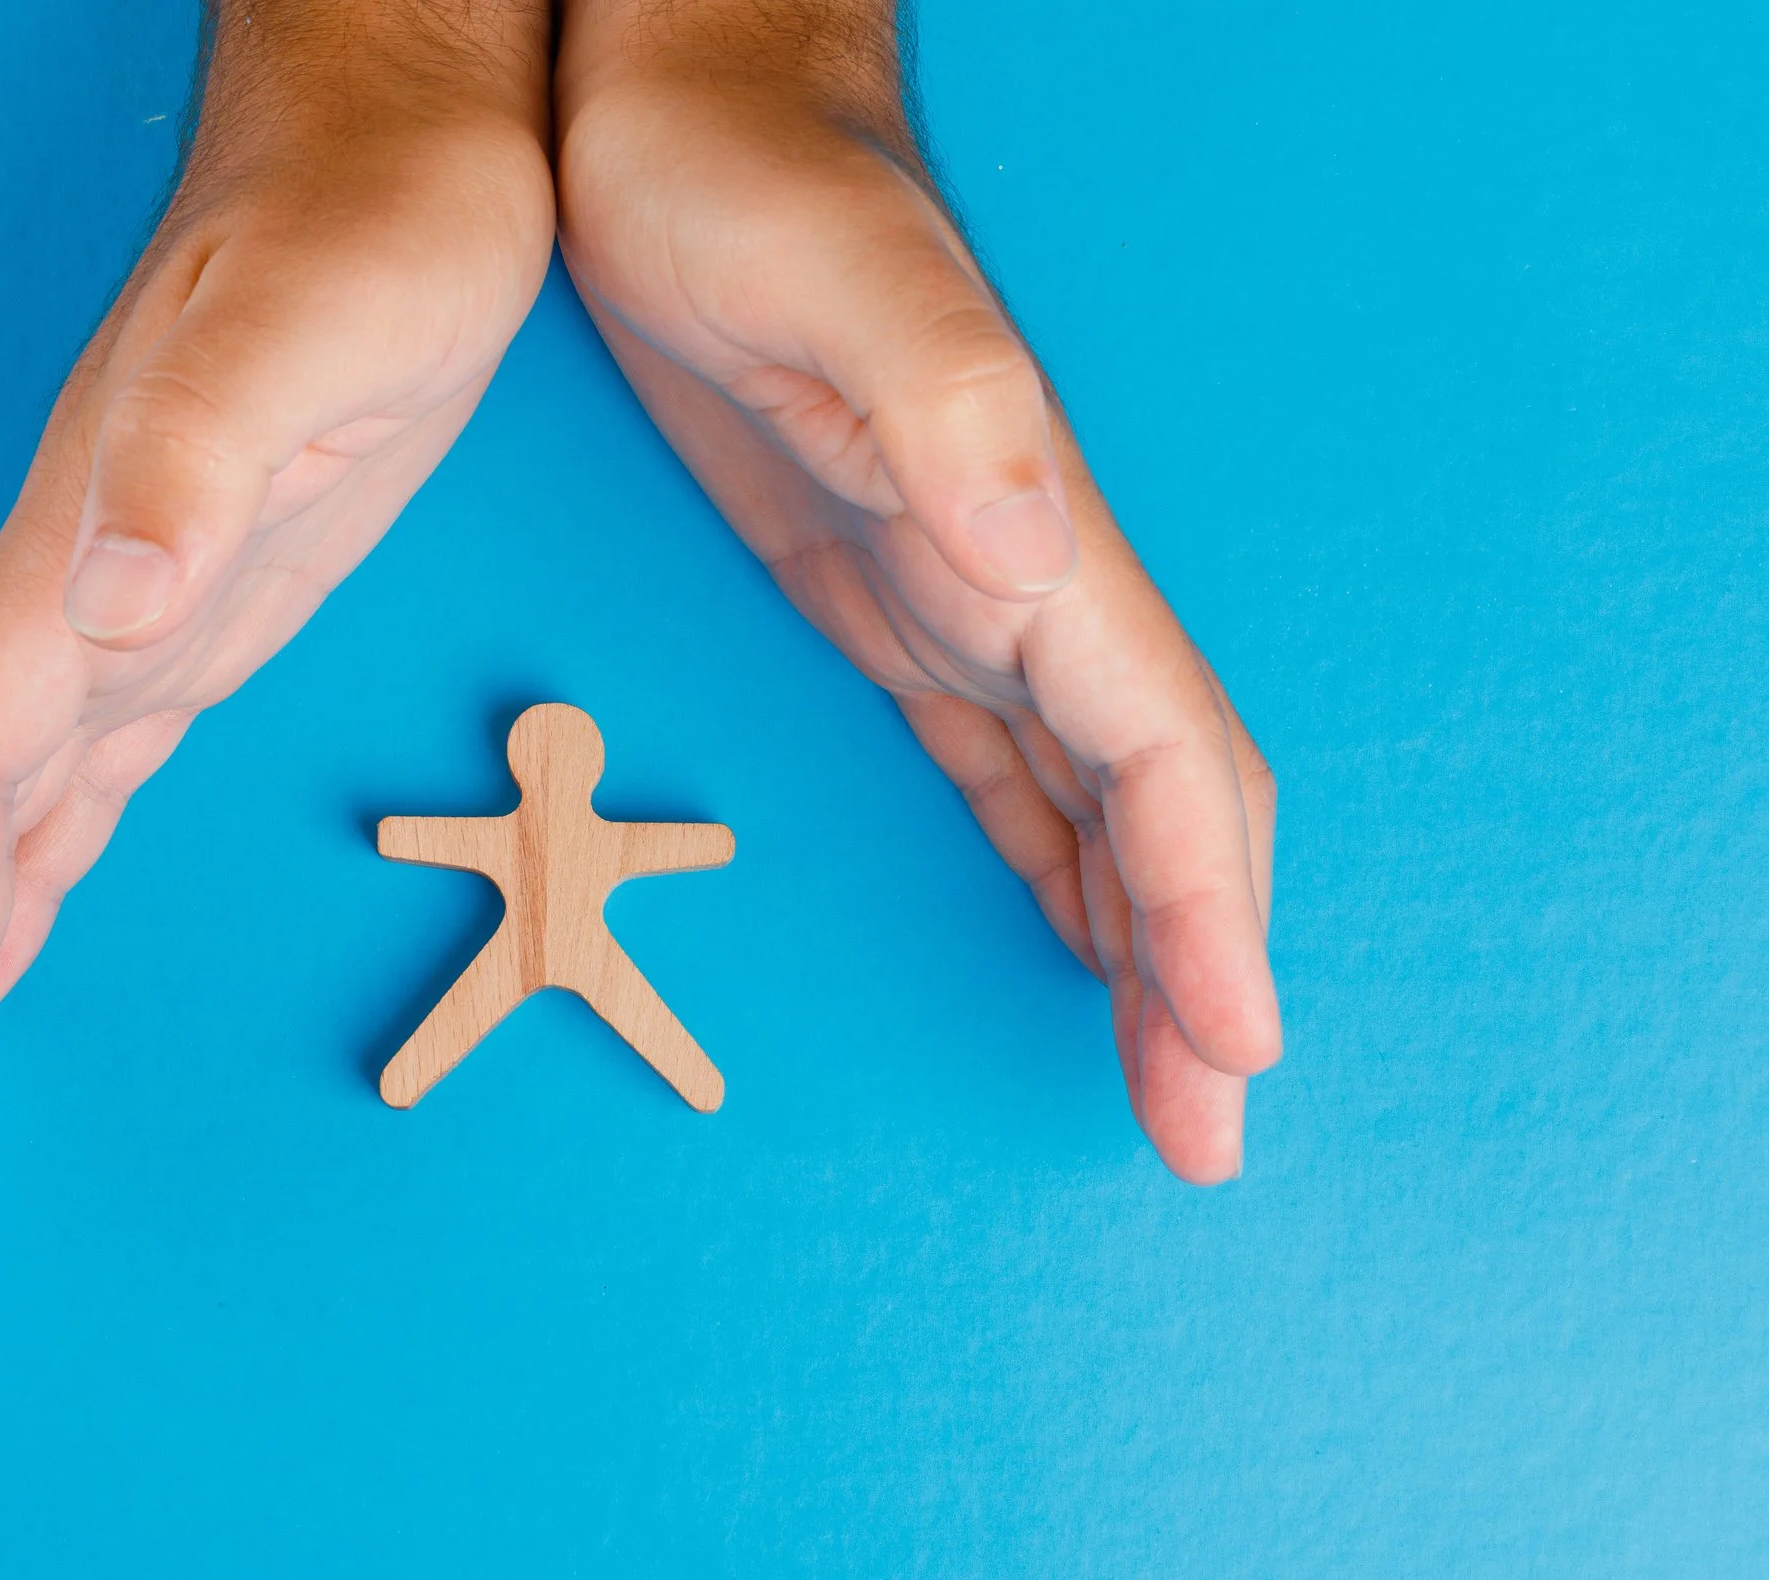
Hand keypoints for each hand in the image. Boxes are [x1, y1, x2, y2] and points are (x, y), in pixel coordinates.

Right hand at [0, 3, 554, 1188]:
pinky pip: (79, 775)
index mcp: (80, 554)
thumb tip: (109, 606)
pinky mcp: (193, 613)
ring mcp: (127, 610)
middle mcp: (80, 599)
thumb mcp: (305, 333)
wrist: (392, 144)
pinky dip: (35, 874)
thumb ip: (195, 463)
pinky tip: (22, 932)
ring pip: (1, 811)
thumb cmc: (361, 226)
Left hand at [555, 1, 1279, 1181]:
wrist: (686, 107)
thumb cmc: (741, 178)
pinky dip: (1051, 861)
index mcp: (1026, 536)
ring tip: (1166, 1075)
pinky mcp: (886, 595)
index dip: (1205, 907)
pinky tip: (1066, 929)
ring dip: (1138, 941)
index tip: (1231, 1047)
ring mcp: (961, 594)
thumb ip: (945, 409)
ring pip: (1089, 802)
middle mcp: (1019, 583)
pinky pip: (1001, 762)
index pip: (1159, 756)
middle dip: (1194, 969)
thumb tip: (1038, 567)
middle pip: (1152, 808)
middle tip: (1203, 1135)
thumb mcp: (828, 275)